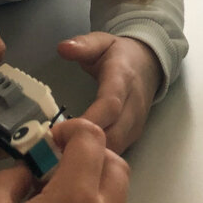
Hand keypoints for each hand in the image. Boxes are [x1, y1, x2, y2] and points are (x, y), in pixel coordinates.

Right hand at [0, 119, 129, 202]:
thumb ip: (16, 176)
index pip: (93, 142)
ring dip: (93, 184)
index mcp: (76, 200)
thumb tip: (32, 170)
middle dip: (93, 153)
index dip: (72, 129)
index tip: (50, 138)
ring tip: (50, 194)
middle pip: (118, 168)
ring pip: (115, 201)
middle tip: (58, 158)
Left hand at [57, 33, 161, 154]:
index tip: (61, 132)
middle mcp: (133, 106)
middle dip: (85, 148)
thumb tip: (63, 48)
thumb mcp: (102, 41)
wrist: (149, 64)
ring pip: (116, 149)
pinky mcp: (134, 136)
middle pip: (113, 135)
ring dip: (90, 158)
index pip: (110, 104)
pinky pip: (117, 154)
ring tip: (61, 158)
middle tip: (53, 152)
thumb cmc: (119, 54)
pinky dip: (97, 162)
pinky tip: (75, 161)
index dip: (88, 121)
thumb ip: (83, 44)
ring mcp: (135, 124)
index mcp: (123, 79)